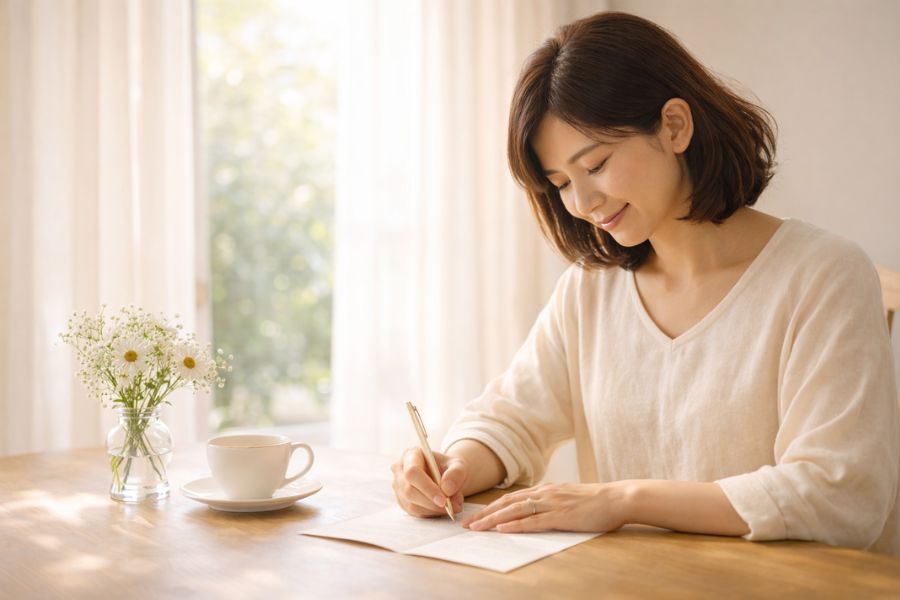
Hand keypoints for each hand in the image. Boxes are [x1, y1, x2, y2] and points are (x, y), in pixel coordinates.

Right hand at [391, 446, 466, 517]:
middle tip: (454, 506)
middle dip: (432, 502)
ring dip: (434, 509)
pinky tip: (443, 508)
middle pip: (409, 490)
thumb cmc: (449, 467)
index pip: (412, 472)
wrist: (445, 475)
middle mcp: (400, 470)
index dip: (427, 487)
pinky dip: (432, 513)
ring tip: (453, 505)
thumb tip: (447, 489)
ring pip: (412, 505)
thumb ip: (456, 473)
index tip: (444, 500)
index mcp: (411, 455)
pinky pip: (415, 512)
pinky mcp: (402, 501)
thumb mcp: (458, 464)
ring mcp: (398, 487)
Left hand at [460, 482, 628, 532]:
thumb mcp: (567, 499)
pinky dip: (516, 525)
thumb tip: (534, 512)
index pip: (511, 498)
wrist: (617, 498)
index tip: (476, 516)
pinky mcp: (561, 516)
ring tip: (477, 527)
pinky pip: (534, 521)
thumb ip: (550, 503)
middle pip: (507, 503)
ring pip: (515, 511)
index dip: (491, 507)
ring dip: (493, 519)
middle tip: (467, 524)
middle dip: (485, 514)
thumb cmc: (596, 502)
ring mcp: (552, 504)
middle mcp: (544, 494)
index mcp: (545, 490)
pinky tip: (503, 529)